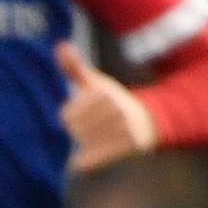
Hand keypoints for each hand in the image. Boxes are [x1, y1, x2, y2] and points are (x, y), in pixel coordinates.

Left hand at [58, 40, 158, 173]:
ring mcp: (122, 128)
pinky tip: (86, 158)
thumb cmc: (113, 102)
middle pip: (75, 130)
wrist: (147, 121)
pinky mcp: (128, 147)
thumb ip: (75, 67)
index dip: (74, 118)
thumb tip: (60, 45)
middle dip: (82, 131)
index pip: (67, 115)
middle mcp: (114, 109)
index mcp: (103, 93)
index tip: (90, 114)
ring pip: (83, 144)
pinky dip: (84, 162)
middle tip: (98, 127)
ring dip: (88, 144)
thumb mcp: (95, 83)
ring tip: (102, 136)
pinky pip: (89, 161)